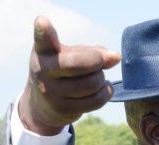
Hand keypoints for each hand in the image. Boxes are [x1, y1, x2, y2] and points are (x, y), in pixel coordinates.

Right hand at [19, 16, 120, 134]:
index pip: (43, 40)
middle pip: (79, 64)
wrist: (44, 103)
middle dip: (97, 62)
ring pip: (91, 84)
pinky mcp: (63, 108)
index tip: (42, 22)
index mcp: (44, 51)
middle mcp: (43, 70)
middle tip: (97, 63)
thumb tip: (116, 57)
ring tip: (97, 78)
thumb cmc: (64, 71)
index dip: (44, 31)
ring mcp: (51, 92)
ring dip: (101, 79)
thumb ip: (94, 52)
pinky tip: (103, 89)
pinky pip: (96, 101)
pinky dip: (106, 93)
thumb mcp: (72, 55)